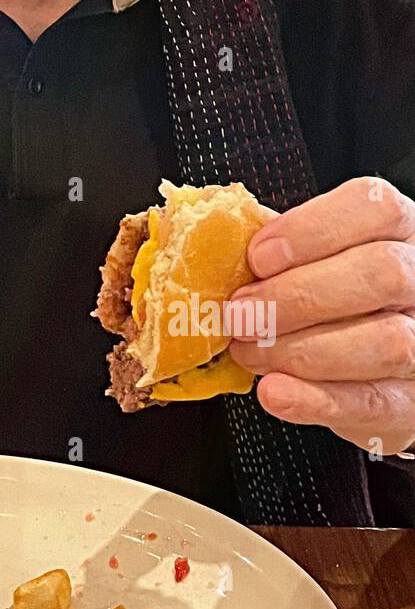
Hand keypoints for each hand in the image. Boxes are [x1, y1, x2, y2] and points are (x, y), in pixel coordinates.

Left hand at [228, 178, 414, 457]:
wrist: (378, 367)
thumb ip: (279, 249)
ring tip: (250, 352)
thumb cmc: (337, 297)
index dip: (310, 229)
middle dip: (297, 296)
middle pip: (380, 273)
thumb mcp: (314, 258)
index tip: (257, 257)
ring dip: (302, 349)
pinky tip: (275, 391)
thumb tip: (214, 247)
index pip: (371, 207)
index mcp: (396, 229)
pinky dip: (316, 399)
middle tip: (240, 314)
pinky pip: (373, 402)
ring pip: (386, 340)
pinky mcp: (412, 401)